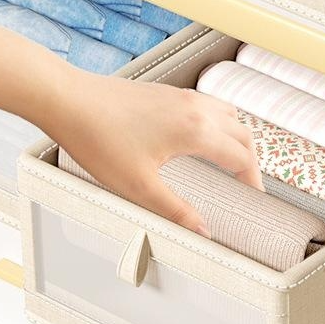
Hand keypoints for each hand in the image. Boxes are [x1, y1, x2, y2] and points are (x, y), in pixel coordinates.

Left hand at [49, 71, 260, 234]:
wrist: (70, 101)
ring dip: (236, 136)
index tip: (254, 197)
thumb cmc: (98, 139)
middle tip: (247, 183)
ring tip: (230, 159)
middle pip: (241, 133)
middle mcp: (195, 108)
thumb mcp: (139, 186)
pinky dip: (217, 121)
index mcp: (195, 131)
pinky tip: (199, 136)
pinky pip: (207, 104)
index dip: (253, 180)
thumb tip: (203, 231)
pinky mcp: (165, 92)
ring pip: (227, 113)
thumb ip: (176, 211)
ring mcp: (180, 96)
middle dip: (250, 160)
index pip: (241, 157)